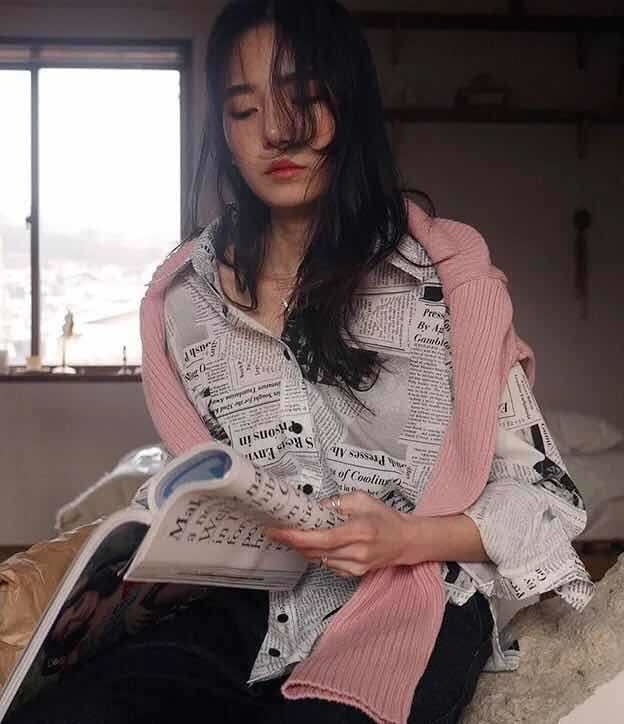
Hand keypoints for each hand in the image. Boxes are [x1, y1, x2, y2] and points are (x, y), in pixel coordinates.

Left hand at [265, 491, 414, 576]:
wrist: (406, 540)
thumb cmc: (385, 517)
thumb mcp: (362, 499)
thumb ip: (337, 503)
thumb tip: (314, 509)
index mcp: (358, 530)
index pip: (322, 538)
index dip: (297, 537)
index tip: (279, 532)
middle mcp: (356, 552)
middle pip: (316, 551)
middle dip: (294, 542)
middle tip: (277, 531)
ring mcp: (356, 566)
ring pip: (319, 560)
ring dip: (305, 548)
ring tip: (297, 535)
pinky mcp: (355, 573)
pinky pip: (328, 565)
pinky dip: (319, 555)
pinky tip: (320, 544)